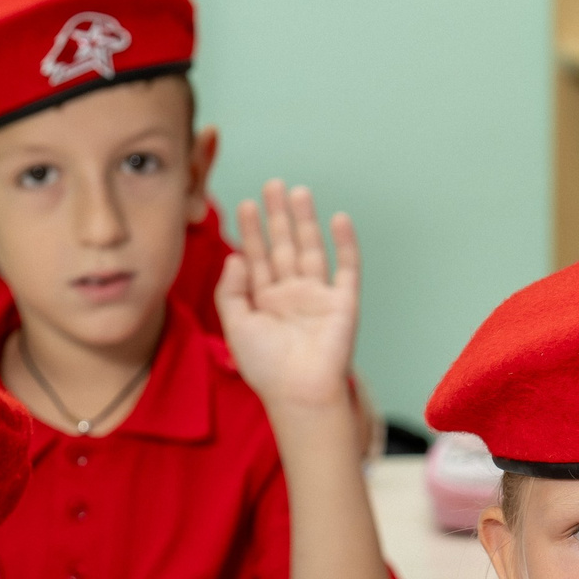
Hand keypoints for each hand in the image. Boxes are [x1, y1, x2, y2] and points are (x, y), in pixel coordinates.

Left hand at [214, 180, 360, 419]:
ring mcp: (318, 296)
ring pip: (311, 249)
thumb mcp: (236, 326)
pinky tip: (338, 219)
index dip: (251, 231)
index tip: (244, 204)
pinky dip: (345, 243)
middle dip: (277, 216)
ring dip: (305, 221)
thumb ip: (231, 291)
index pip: (257, 257)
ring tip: (298, 191)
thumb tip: (234, 256)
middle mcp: (291, 294)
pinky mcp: (343, 302)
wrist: (299, 393)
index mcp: (265, 301)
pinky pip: (347, 268)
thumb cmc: (266, 368)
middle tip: (271, 184)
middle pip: (283, 246)